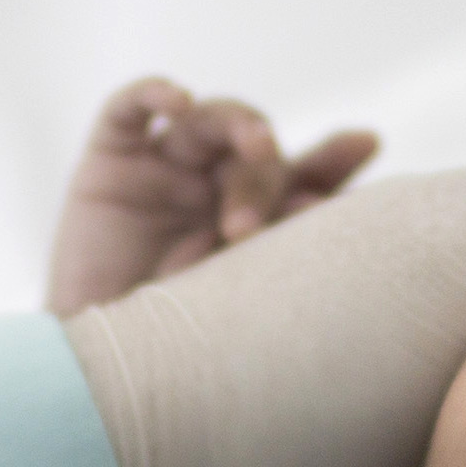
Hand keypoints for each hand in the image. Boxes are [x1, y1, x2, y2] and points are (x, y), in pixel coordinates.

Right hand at [46, 77, 378, 315]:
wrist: (99, 373)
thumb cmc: (176, 345)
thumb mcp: (239, 298)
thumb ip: (275, 249)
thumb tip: (319, 205)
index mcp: (256, 220)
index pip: (304, 178)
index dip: (333, 158)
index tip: (365, 144)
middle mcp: (213, 187)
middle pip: (256, 152)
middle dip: (264, 177)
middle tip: (247, 229)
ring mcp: (163, 171)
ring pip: (209, 120)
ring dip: (236, 129)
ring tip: (255, 149)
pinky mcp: (110, 163)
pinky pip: (129, 108)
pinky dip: (155, 93)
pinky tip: (179, 98)